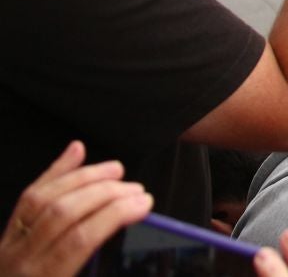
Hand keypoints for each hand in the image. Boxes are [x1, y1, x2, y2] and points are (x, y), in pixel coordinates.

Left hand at [0, 141, 152, 276]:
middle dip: (105, 193)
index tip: (144, 204)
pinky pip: (28, 197)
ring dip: (84, 177)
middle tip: (137, 189)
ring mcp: (9, 246)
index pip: (79, 239)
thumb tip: (127, 265)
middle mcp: (20, 260)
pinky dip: (54, 172)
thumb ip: (93, 271)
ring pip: (44, 198)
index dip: (114, 215)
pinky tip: (75, 153)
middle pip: (63, 212)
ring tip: (116, 170)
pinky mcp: (5, 236)